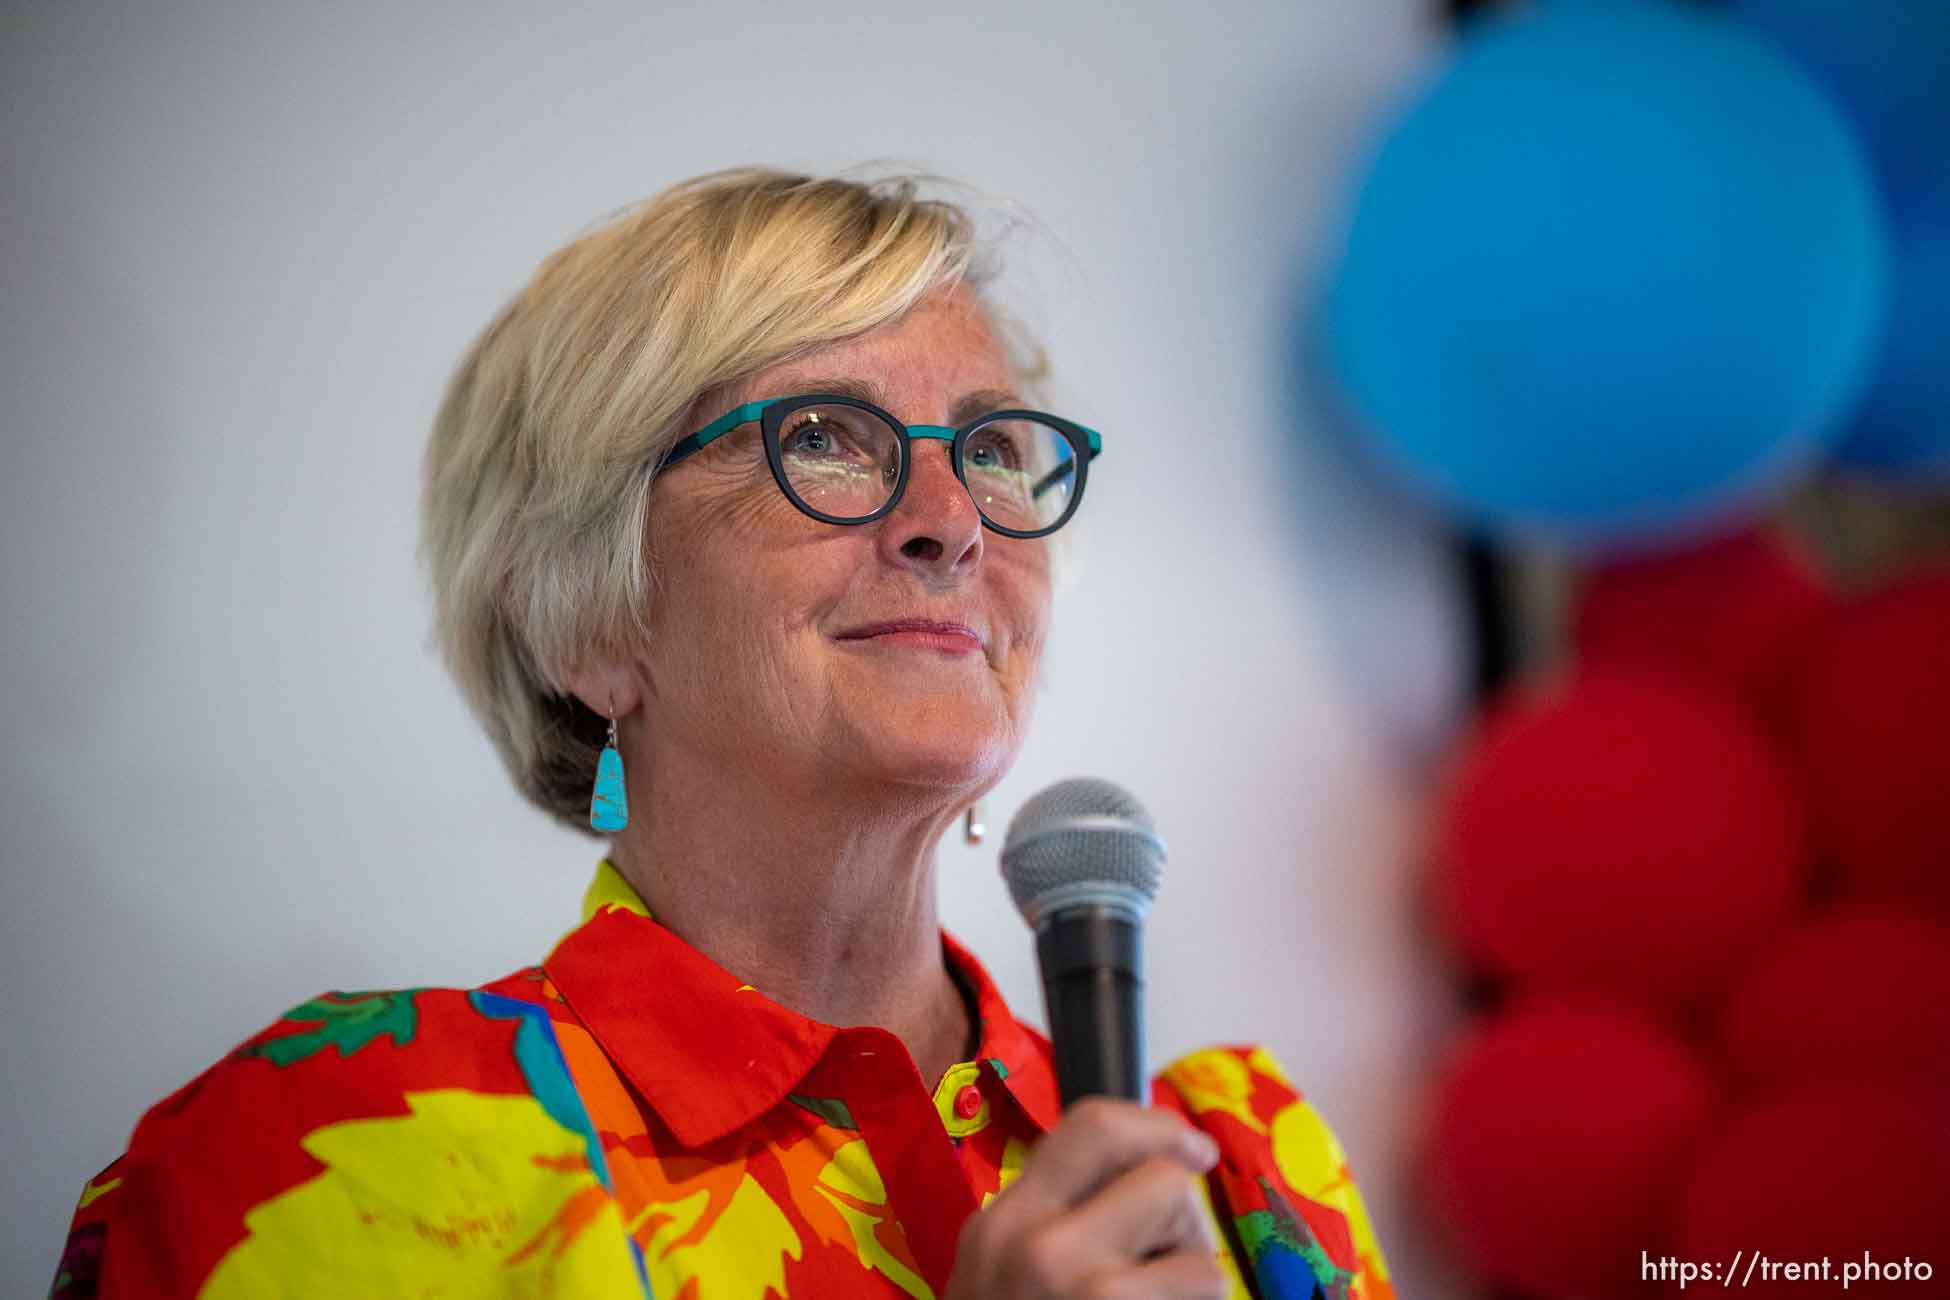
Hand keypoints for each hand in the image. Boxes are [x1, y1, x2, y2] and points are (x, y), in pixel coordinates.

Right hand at [945, 1098, 1229, 1298]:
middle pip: (1167, 1183)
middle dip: (1181, 1224)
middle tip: (1160, 1268)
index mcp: (1003, 1224)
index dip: (1160, 1128)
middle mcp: (1040, 1251)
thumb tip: (1159, 1160)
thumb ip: (1054, 1218)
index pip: (1093, 1127)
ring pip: (1202, 1263)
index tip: (1192, 1150)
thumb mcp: (997, 1274)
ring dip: (1192, 1290)